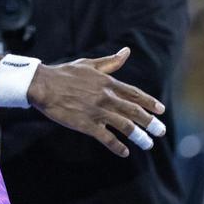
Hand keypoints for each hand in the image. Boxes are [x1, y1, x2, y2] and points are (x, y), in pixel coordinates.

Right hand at [27, 47, 165, 157]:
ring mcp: (97, 112)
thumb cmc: (63, 73)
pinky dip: (117, 146)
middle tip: (160, 131)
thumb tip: (126, 51)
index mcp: (107, 83)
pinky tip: (124, 152)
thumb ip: (110, 62)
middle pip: (134, 112)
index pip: (135, 94)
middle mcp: (106, 97)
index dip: (150, 103)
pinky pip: (106, 138)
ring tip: (148, 144)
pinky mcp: (86, 124)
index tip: (161, 111)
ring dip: (139, 136)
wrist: (42, 85)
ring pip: (125, 126)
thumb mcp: (88, 64)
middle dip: (150, 123)